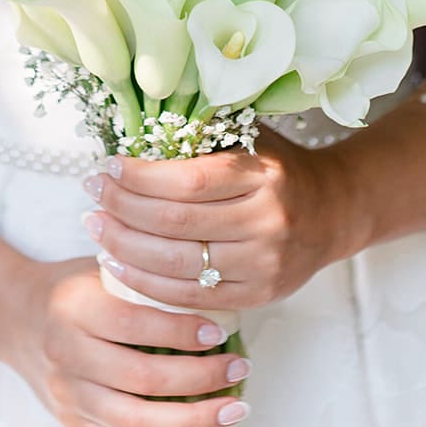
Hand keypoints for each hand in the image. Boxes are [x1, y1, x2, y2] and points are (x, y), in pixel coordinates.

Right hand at [0, 255, 251, 426]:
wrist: (15, 317)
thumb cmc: (73, 287)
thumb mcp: (99, 266)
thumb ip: (144, 277)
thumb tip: (215, 285)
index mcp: (73, 307)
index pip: (134, 324)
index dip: (183, 331)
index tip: (221, 332)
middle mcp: (65, 353)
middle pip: (142, 379)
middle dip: (201, 379)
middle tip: (240, 368)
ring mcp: (67, 395)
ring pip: (137, 424)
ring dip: (194, 421)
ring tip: (233, 409)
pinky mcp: (72, 424)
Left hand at [79, 127, 355, 311]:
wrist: (335, 212)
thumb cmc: (278, 167)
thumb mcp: (250, 138)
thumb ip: (203, 134)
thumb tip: (133, 129)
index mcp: (263, 176)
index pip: (189, 180)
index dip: (141, 177)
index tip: (108, 166)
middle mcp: (267, 222)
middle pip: (176, 224)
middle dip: (122, 209)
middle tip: (91, 194)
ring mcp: (264, 264)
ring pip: (177, 265)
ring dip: (124, 248)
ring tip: (95, 228)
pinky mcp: (258, 296)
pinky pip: (189, 297)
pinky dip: (146, 283)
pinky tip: (117, 265)